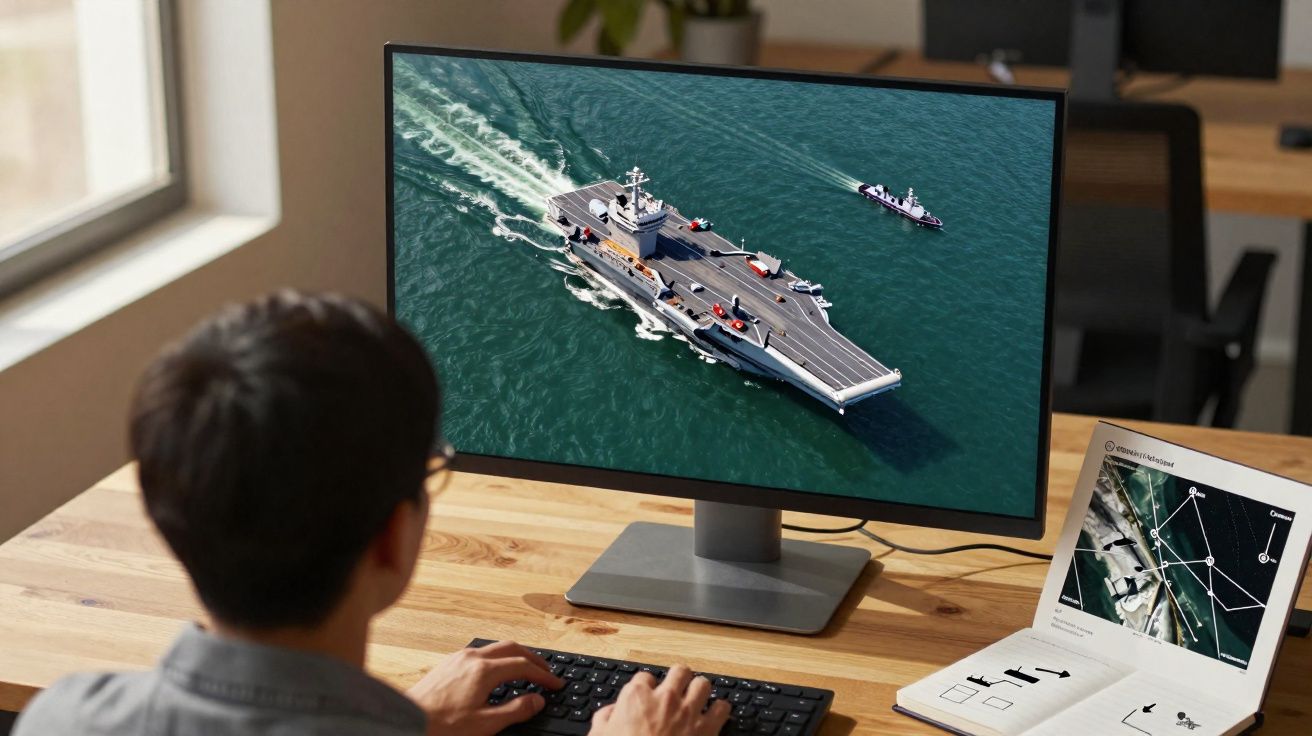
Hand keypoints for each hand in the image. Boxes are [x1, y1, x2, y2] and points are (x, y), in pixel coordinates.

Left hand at [406, 640, 563, 735]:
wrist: (406, 721)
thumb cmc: (441, 726)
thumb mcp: (484, 725)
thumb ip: (515, 711)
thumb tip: (537, 700)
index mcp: (483, 671)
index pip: (524, 666)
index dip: (544, 675)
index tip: (556, 684)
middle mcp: (472, 658)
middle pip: (512, 648)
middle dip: (533, 659)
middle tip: (547, 672)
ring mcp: (458, 658)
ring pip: (495, 648)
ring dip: (515, 655)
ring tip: (526, 670)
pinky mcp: (449, 663)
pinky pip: (481, 652)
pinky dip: (498, 658)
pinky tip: (498, 672)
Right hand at [589, 664, 730, 735]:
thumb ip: (605, 719)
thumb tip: (611, 713)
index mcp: (637, 697)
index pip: (645, 677)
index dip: (647, 685)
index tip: (648, 692)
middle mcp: (665, 698)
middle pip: (679, 671)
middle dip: (679, 679)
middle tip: (678, 687)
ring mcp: (688, 712)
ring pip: (703, 684)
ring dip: (700, 690)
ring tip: (698, 696)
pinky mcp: (707, 729)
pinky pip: (722, 708)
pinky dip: (721, 710)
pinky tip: (717, 714)